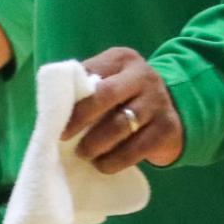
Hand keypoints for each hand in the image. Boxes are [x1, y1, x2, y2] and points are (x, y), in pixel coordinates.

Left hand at [64, 46, 184, 173]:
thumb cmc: (125, 98)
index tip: (54, 118)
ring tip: (83, 154)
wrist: (173, 111)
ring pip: (121, 124)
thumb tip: (49, 109)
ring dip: (96, 144)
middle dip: (81, 118)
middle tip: (63, 138)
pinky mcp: (168, 129)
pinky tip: (103, 164)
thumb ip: (84, 88)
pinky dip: (115, 160)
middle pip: (107, 94)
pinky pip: (137, 148)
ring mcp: (158, 101)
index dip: (70, 97)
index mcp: (122, 59)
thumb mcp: (109, 82)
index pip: (91, 72)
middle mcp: (143, 76)